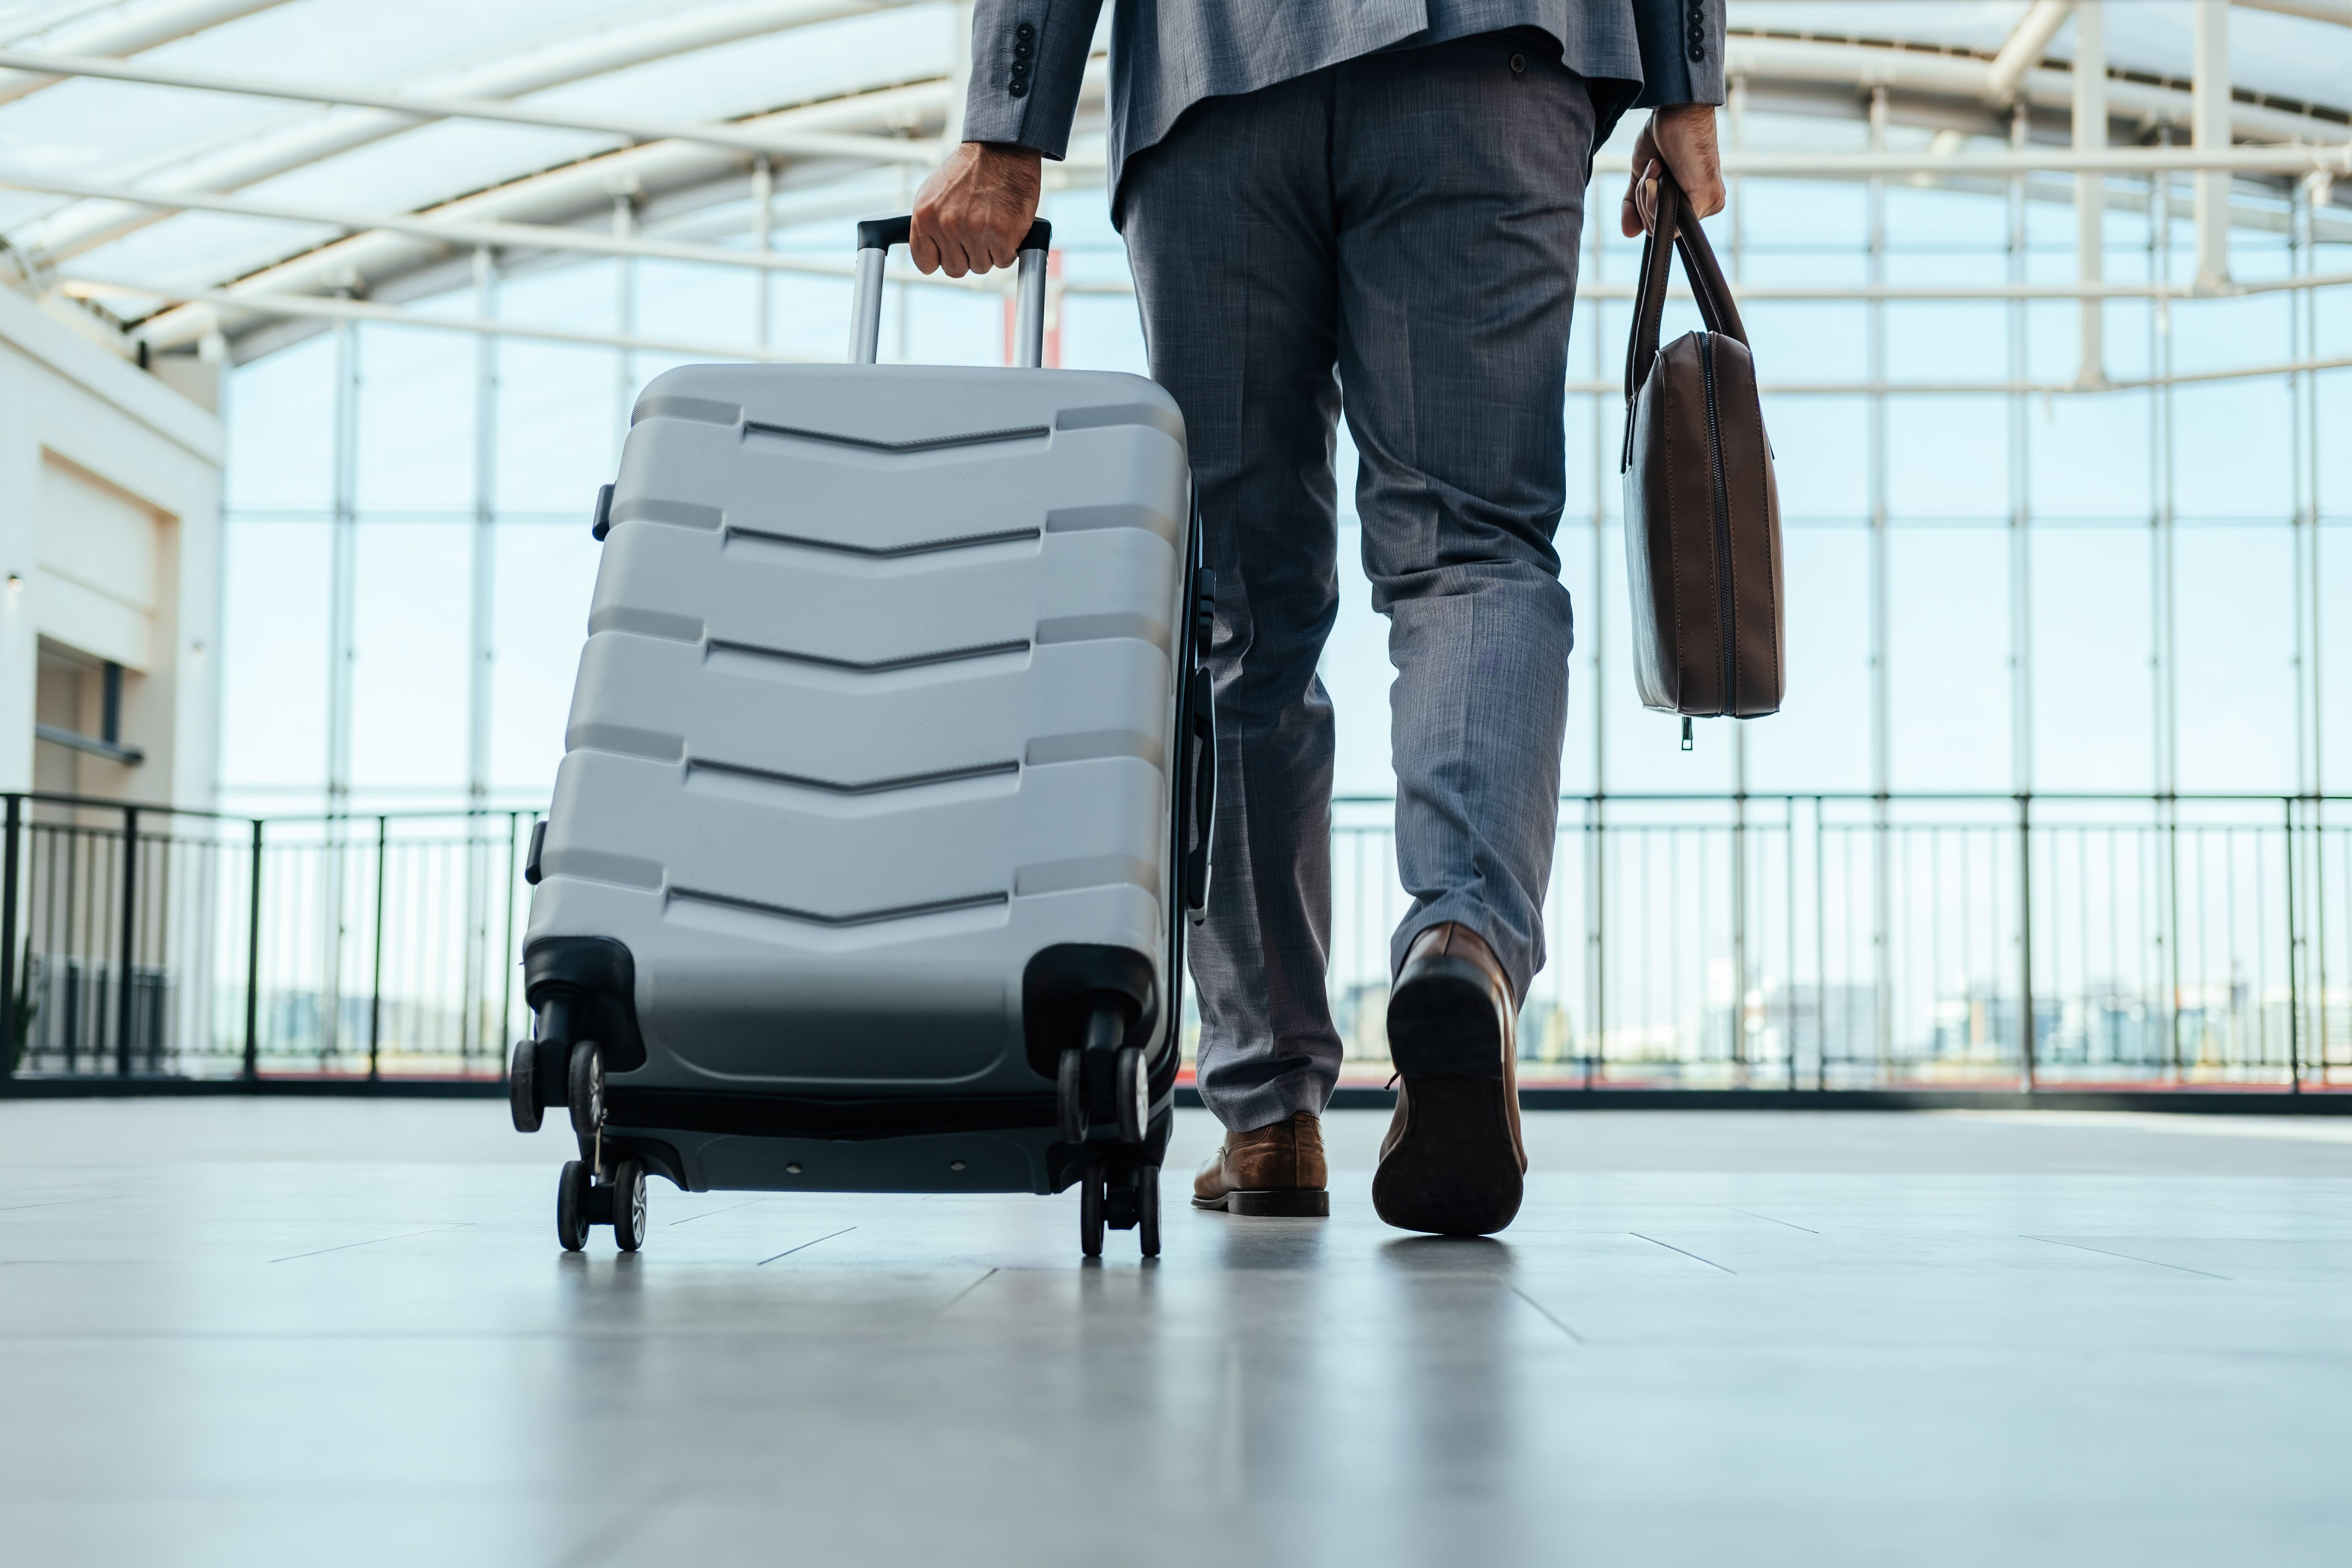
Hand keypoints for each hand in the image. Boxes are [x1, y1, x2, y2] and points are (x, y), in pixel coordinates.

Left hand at [910, 142, 1042, 275]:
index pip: (925, 262)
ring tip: (992, 222)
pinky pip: (1004, 260)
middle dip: (967, 255)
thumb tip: (930, 252)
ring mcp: (974, 231)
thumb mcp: (935, 192)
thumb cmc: (971, 170)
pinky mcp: (1002, 235)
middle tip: (977, 231)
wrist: (1002, 148)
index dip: (941, 258)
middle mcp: (946, 225)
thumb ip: (929, 224)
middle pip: (955, 269)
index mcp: (924, 215)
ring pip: (981, 266)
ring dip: (989, 250)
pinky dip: (1009, 248)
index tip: (950, 251)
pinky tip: (1006, 225)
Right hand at [1620, 104, 1725, 236]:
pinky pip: (1669, 223)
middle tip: (1654, 167)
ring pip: (1660, 226)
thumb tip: (1628, 232)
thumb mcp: (1642, 175)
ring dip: (1647, 194)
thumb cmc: (1664, 136)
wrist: (1678, 110)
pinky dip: (1653, 200)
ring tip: (1659, 165)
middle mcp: (1706, 204)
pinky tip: (1659, 174)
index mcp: (1693, 199)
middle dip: (1643, 198)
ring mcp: (1709, 203)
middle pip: (1656, 227)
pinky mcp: (1706, 199)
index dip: (1643, 205)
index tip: (1649, 174)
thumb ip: (1635, 204)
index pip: (1658, 224)